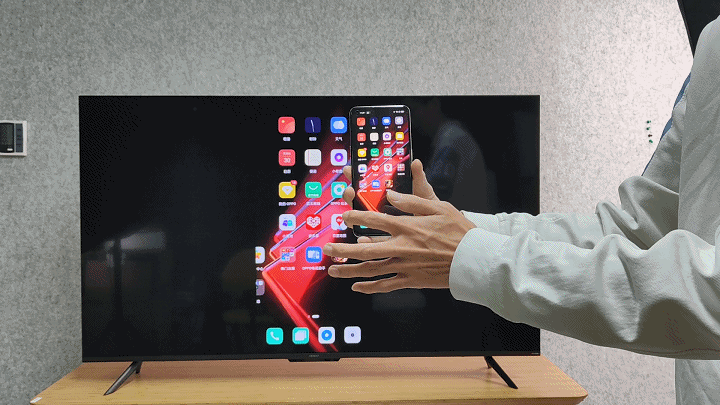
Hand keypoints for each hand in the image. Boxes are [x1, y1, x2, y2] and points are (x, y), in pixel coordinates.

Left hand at [323, 160, 474, 293]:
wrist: (474, 259)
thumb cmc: (460, 231)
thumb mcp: (438, 207)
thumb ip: (411, 201)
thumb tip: (390, 194)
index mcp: (407, 226)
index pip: (375, 220)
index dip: (356, 217)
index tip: (343, 216)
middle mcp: (402, 247)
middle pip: (365, 248)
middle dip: (342, 248)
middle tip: (326, 247)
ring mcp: (405, 266)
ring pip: (371, 269)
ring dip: (349, 270)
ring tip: (332, 270)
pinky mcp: (411, 281)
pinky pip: (385, 285)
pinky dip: (369, 287)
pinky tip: (356, 287)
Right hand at [340, 159, 438, 243]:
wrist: (439, 232)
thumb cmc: (430, 210)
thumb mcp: (424, 194)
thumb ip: (418, 179)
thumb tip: (415, 162)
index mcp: (389, 194)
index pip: (370, 182)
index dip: (359, 174)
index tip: (352, 167)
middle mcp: (381, 208)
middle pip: (361, 199)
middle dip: (352, 193)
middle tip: (350, 189)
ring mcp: (381, 225)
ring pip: (362, 219)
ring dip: (354, 215)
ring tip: (351, 211)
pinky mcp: (384, 241)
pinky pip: (372, 241)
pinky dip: (366, 240)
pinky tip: (364, 238)